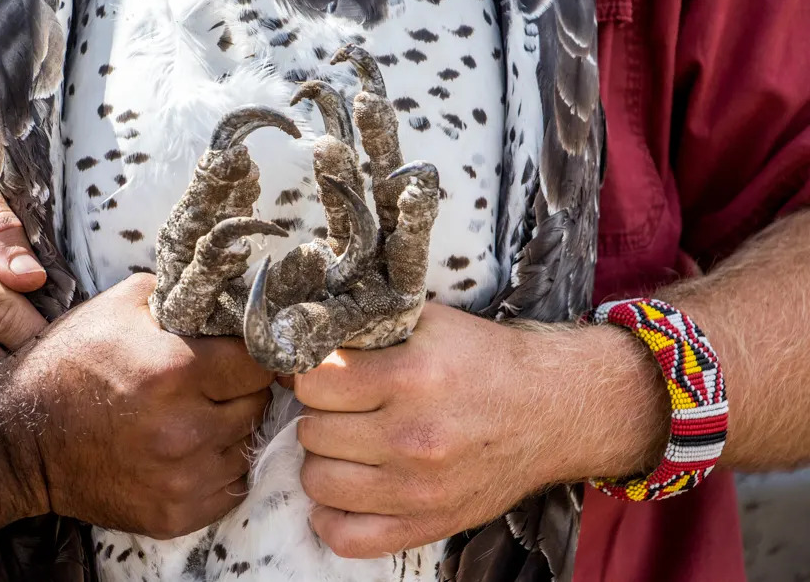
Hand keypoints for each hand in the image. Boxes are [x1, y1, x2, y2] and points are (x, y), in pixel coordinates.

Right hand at [0, 273, 274, 538]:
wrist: (18, 441)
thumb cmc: (69, 366)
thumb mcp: (118, 306)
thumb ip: (182, 295)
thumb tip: (230, 294)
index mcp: (175, 370)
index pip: (260, 362)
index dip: (253, 353)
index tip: (240, 353)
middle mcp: (184, 429)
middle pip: (257, 404)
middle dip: (240, 389)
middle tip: (212, 383)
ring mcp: (181, 478)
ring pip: (246, 446)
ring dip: (229, 430)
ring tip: (194, 415)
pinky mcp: (174, 515)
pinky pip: (229, 487)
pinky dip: (216, 468)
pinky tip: (187, 450)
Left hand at [295, 303, 667, 557]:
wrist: (554, 409)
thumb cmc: (488, 363)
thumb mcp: (430, 325)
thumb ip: (369, 327)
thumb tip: (307, 332)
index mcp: (412, 377)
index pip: (313, 382)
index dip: (314, 373)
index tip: (328, 373)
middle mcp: (412, 436)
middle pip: (311, 431)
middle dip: (321, 414)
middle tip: (344, 407)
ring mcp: (418, 488)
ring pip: (318, 481)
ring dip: (325, 459)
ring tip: (348, 443)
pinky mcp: (428, 524)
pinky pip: (346, 537)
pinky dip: (332, 515)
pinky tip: (348, 490)